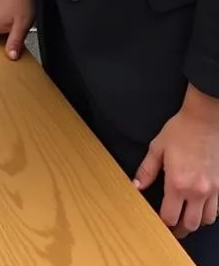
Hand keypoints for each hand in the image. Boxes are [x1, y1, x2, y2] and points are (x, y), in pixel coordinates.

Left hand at [134, 89, 218, 237]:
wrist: (204, 121)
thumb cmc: (179, 132)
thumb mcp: (156, 148)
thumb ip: (147, 170)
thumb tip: (137, 186)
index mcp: (177, 183)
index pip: (171, 216)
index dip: (163, 222)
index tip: (158, 221)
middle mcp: (197, 192)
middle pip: (190, 224)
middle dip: (179, 228)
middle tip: (171, 226)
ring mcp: (212, 191)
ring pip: (206, 220)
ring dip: (195, 221)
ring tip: (185, 216)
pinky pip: (217, 209)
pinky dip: (208, 212)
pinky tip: (199, 206)